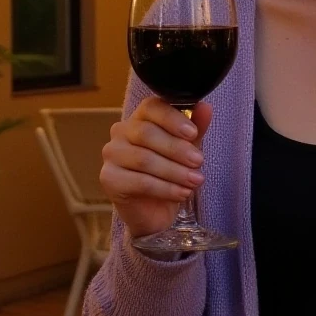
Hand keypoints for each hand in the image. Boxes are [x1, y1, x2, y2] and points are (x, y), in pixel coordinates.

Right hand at [100, 98, 211, 238]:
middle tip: (199, 161)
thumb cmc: (171, 170)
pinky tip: (182, 193)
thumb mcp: (189, 147)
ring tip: (195, 180)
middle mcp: (121, 131)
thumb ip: (196, 127)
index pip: (151, 107)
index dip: (172, 119)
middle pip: (146, 133)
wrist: (156, 208)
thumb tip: (206, 107)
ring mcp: (112, 154)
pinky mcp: (109, 178)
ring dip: (175, 171)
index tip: (193, 133)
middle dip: (177, 148)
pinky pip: (140, 182)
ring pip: (144, 159)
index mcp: (140, 117)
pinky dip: (166, 188)